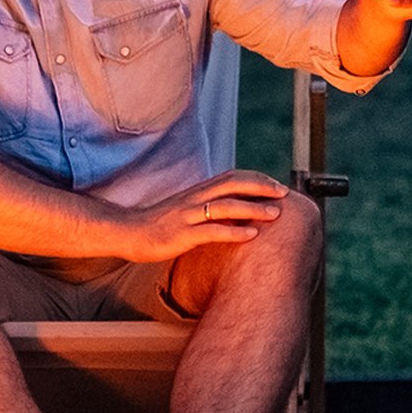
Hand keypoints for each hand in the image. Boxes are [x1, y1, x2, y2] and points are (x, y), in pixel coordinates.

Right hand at [119, 171, 289, 261]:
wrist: (127, 233)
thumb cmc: (157, 225)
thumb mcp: (184, 210)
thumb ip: (205, 206)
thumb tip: (231, 209)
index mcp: (196, 192)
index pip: (232, 177)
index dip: (256, 178)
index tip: (277, 185)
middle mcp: (194, 199)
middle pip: (233, 185)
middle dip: (261, 187)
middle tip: (284, 194)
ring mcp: (187, 216)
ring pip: (226, 206)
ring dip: (253, 208)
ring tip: (275, 214)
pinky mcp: (181, 235)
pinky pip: (211, 231)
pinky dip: (234, 232)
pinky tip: (251, 235)